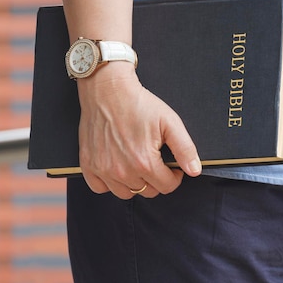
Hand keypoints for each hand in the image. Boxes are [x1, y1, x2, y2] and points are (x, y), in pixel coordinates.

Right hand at [76, 63, 201, 198]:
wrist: (107, 89)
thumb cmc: (138, 103)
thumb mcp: (169, 122)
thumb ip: (185, 148)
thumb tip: (194, 171)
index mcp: (144, 162)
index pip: (167, 186)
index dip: (174, 176)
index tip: (171, 165)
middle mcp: (122, 171)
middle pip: (147, 191)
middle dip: (155, 179)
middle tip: (153, 159)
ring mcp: (102, 169)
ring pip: (125, 193)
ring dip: (133, 182)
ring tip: (135, 163)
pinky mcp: (88, 164)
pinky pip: (99, 188)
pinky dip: (108, 183)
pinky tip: (115, 167)